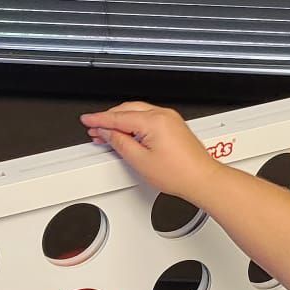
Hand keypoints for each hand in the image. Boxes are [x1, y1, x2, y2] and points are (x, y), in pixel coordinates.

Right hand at [81, 102, 220, 201]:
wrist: (202, 179)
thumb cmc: (179, 173)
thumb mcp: (140, 161)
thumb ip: (120, 143)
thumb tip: (108, 133)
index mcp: (154, 121)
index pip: (118, 116)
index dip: (99, 119)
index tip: (87, 120)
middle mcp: (163, 115)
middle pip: (127, 110)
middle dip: (109, 119)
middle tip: (95, 129)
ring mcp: (170, 118)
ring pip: (138, 112)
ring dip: (121, 120)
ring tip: (107, 133)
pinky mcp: (174, 124)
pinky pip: (148, 117)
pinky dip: (134, 122)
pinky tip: (127, 132)